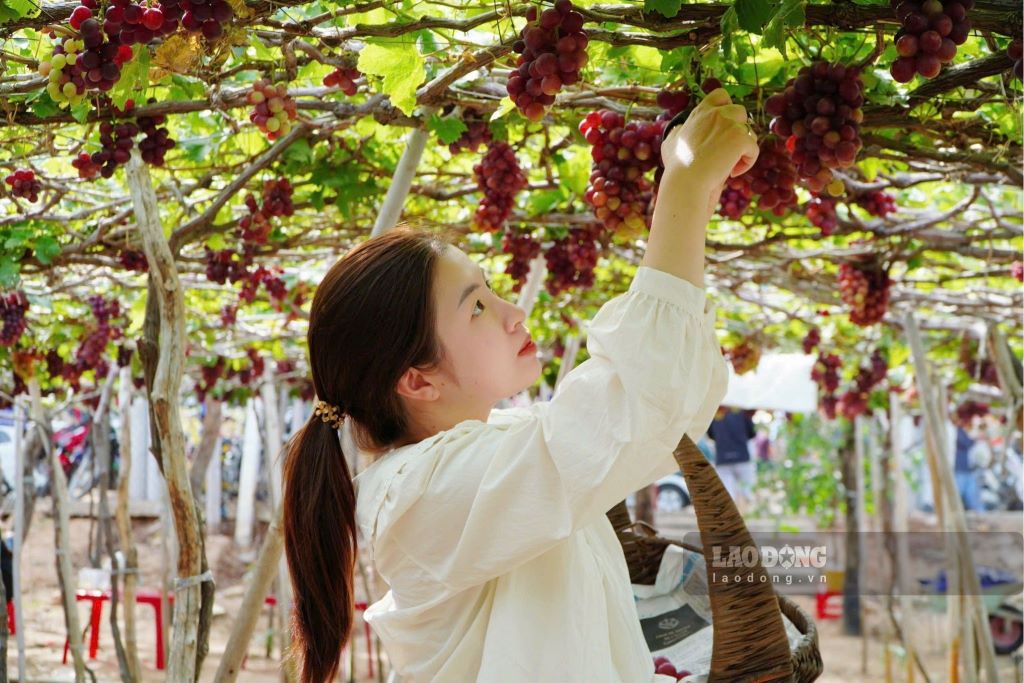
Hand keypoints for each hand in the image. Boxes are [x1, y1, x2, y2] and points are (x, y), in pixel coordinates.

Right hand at [660, 88, 759, 213]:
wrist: (686, 180)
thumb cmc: (676, 166)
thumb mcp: (670, 143)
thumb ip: (678, 132)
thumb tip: (680, 129)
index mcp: (701, 112)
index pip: (720, 96)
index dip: (727, 107)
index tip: (725, 125)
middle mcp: (717, 114)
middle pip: (740, 111)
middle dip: (739, 128)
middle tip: (729, 148)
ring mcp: (730, 125)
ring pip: (749, 131)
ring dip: (744, 147)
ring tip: (731, 164)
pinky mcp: (741, 139)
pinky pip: (753, 149)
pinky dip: (747, 162)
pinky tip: (733, 173)